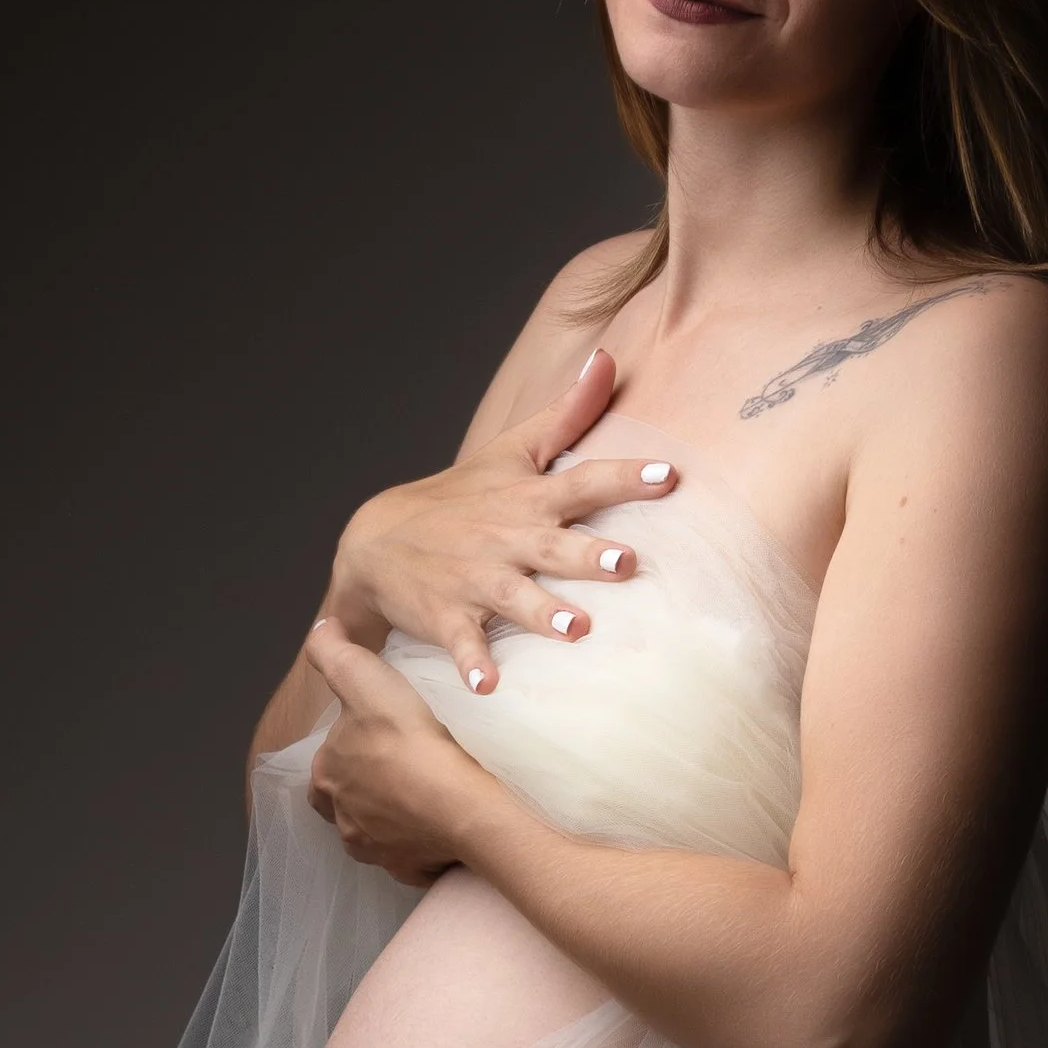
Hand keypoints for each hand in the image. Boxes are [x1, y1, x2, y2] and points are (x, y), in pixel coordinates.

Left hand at [304, 619, 486, 884]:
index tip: (376, 737)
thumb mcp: (365, 679)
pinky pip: (409, 859)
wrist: (459, 802)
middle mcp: (344, 821)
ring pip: (376, 832)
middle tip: (400, 770)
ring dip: (390, 820)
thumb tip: (321, 631)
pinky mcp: (409, 869)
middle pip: (349, 802)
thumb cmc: (411, 741)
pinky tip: (436, 830)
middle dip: (364, 790)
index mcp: (326, 779)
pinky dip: (417, 847)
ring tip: (419, 799)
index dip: (348, 748)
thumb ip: (334, 654)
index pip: (326, 763)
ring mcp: (376, 850)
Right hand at [325, 348, 678, 693]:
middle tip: (628, 562)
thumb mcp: (510, 451)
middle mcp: (507, 539)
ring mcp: (475, 580)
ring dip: (544, 614)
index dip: (626, 478)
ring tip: (577, 630)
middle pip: (554, 546)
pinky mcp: (447, 617)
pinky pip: (462, 644)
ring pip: (514, 598)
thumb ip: (567, 414)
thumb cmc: (462, 498)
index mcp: (529, 499)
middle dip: (589, 554)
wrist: (377, 542)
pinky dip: (472, 666)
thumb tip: (608, 359)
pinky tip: (488, 688)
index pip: (584, 482)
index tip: (670, 477)